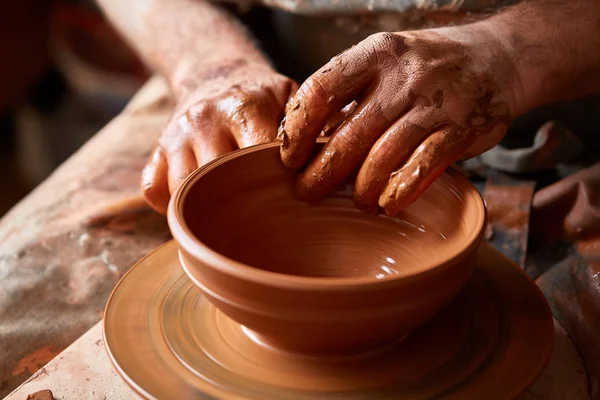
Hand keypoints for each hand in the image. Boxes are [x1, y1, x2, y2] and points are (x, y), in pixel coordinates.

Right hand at [142, 60, 296, 213]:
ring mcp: (175, 135)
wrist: (217, 74)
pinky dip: (169, 206)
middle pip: (216, 177)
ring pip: (182, 189)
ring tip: (228, 216)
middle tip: (260, 214)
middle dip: (240, 201)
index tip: (288, 196)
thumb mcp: (289, 97)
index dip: (274, 182)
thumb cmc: (260, 96)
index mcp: (243, 106)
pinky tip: (194, 206)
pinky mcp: (156, 149)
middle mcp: (204, 119)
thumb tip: (333, 157)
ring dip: (204, 208)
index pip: (256, 156)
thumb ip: (310, 126)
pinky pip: (152, 188)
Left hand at [279, 30, 518, 214]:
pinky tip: (386, 205)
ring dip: (361, 189)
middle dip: (322, 173)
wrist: (499, 57)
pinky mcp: (462, 130)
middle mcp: (403, 76)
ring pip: (383, 159)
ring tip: (355, 202)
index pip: (320, 91)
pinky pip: (421, 169)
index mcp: (375, 54)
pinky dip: (399, 192)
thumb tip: (304, 136)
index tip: (289, 158)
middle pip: (349, 136)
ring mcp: (435, 104)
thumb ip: (349, 92)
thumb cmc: (427, 65)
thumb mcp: (385, 60)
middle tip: (308, 193)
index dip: (298, 131)